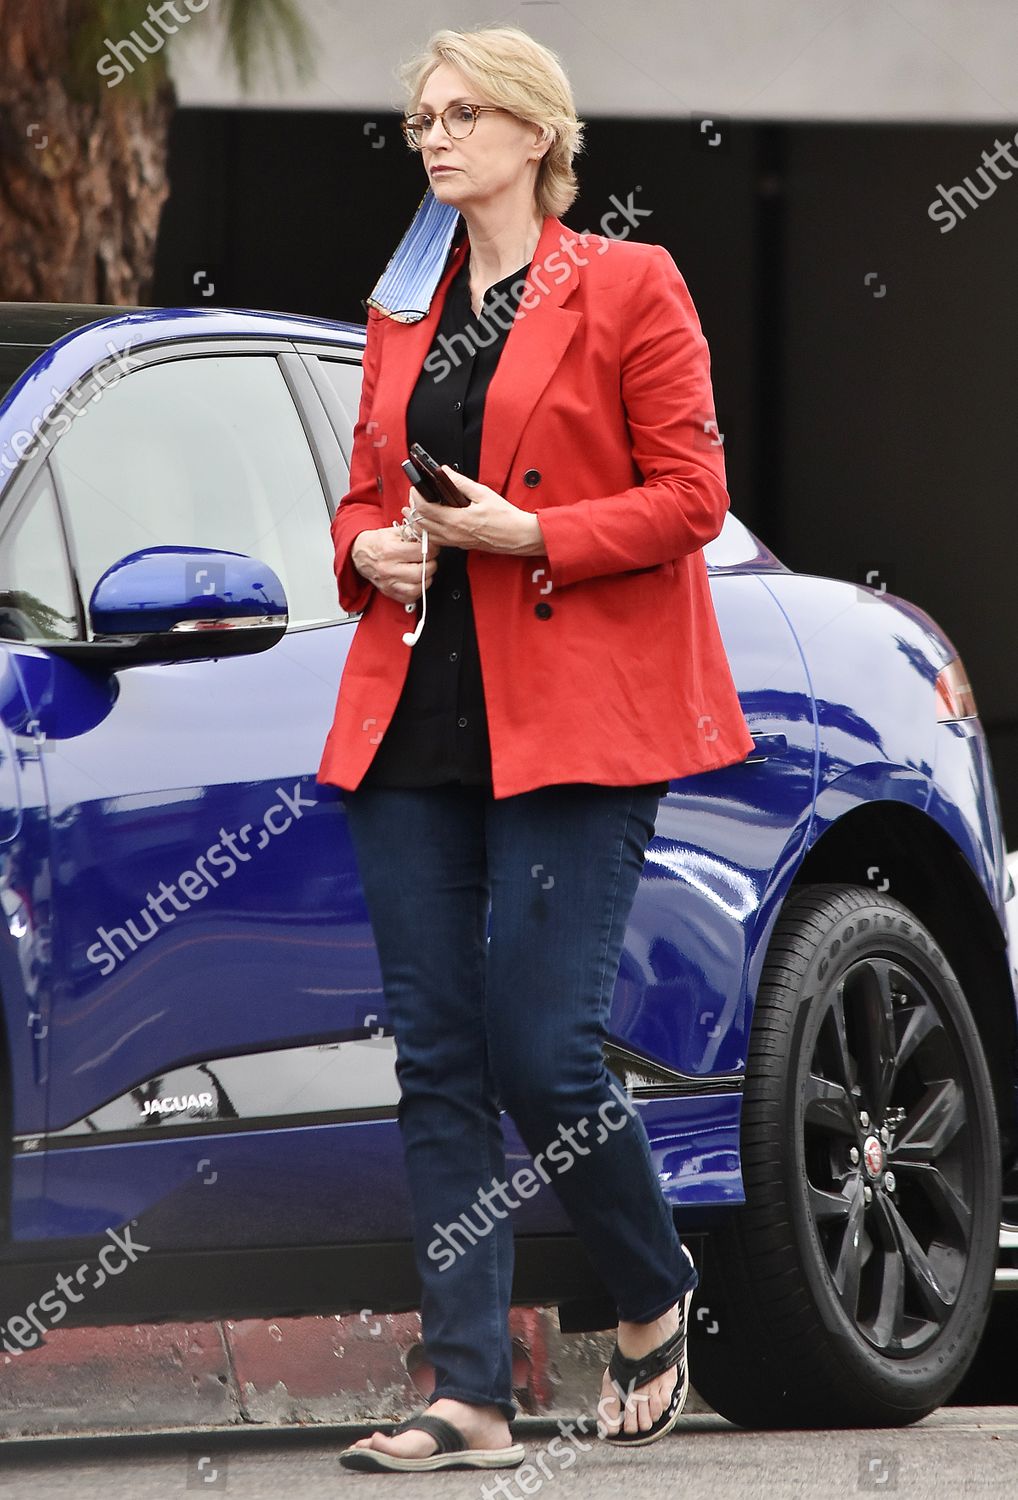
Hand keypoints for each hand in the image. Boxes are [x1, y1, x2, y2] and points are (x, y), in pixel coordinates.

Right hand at [350, 527, 440, 606]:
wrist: (360, 555)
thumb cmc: (378, 543)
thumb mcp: (393, 532)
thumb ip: (412, 533)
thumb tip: (429, 536)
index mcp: (390, 550)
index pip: (421, 552)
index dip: (432, 549)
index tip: (432, 548)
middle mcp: (389, 568)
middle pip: (421, 572)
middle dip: (431, 565)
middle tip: (429, 560)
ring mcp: (389, 583)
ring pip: (418, 588)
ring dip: (426, 579)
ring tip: (423, 570)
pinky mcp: (389, 592)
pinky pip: (410, 597)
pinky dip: (417, 590)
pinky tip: (416, 581)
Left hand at [402, 468, 544, 555]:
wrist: (517, 536)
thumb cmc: (504, 517)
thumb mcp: (483, 493)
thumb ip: (461, 483)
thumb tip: (446, 472)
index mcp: (457, 520)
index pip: (424, 509)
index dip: (415, 496)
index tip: (415, 487)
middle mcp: (452, 534)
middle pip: (420, 522)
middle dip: (414, 507)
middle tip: (416, 495)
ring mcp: (454, 542)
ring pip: (425, 534)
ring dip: (419, 520)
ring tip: (420, 507)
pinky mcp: (458, 546)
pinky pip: (435, 540)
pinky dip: (428, 530)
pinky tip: (432, 520)